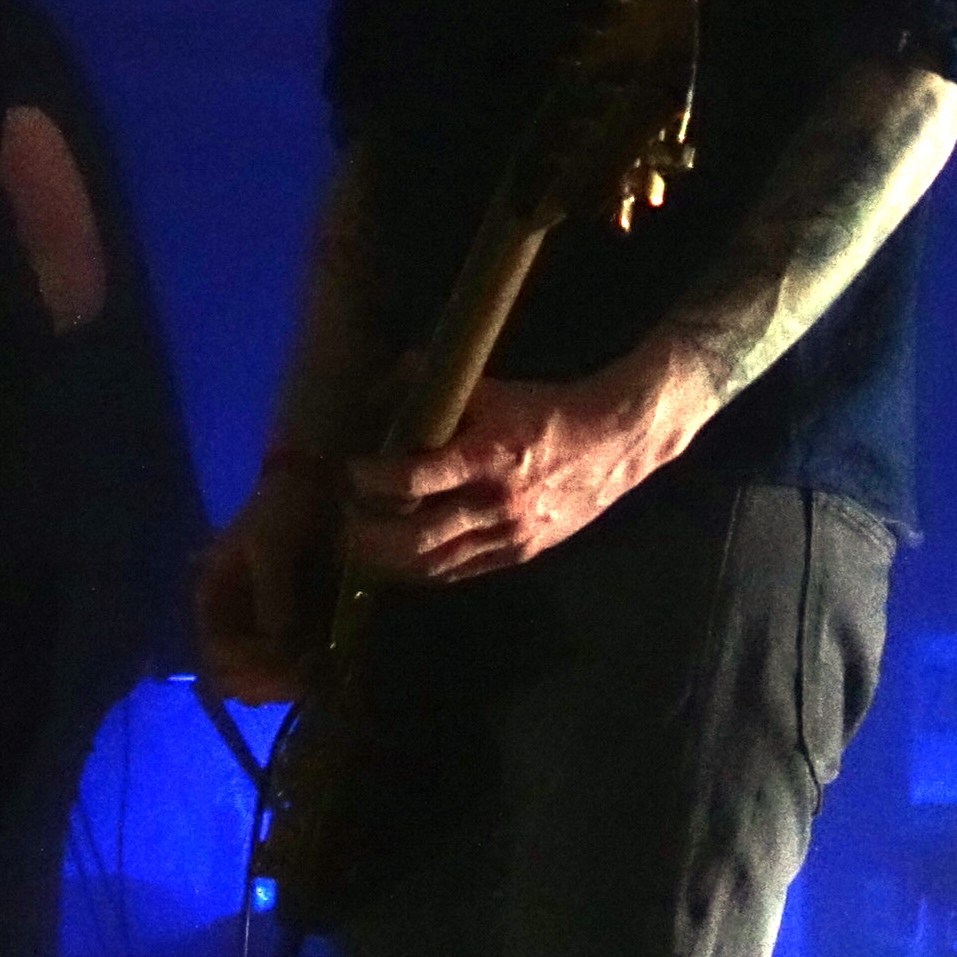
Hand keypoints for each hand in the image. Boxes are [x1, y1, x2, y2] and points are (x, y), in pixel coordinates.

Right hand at [193, 462, 333, 703]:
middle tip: (303, 675)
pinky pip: (288, 666)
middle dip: (266, 682)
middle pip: (235, 677)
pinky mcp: (289, 629)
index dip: (247, 665)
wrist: (312, 486)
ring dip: (285, 683)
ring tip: (314, 673)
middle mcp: (231, 622)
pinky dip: (302, 673)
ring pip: (261, 679)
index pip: (217, 653)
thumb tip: (280, 648)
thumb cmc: (281, 511)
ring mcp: (259, 629)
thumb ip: (272, 596)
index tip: (284, 660)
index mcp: (214, 600)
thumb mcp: (272, 549)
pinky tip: (322, 667)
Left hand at [340, 372, 690, 588]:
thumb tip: (386, 383)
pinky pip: (461, 572)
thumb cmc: (548, 411)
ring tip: (358, 549)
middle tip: (342, 520)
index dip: (373, 481)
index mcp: (487, 456)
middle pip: (415, 536)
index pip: (415, 479)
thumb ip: (436, 387)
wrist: (615, 441)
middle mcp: (495, 503)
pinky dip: (423, 571)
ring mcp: (509, 535)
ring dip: (389, 561)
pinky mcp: (520, 553)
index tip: (351, 473)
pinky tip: (400, 564)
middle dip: (369, 534)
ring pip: (435, 563)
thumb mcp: (494, 390)